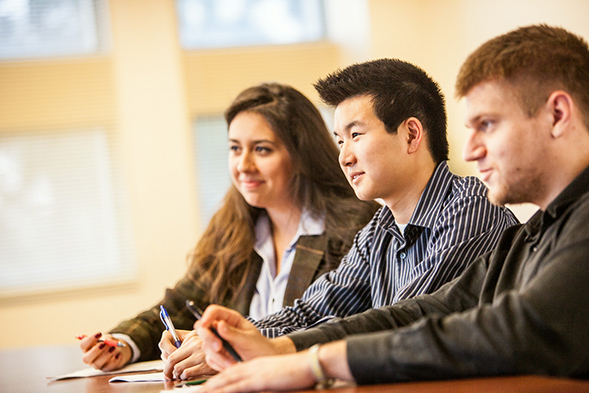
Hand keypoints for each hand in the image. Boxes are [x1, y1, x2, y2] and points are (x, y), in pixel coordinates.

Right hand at [79, 332, 131, 370]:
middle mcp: (89, 358)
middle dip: (95, 351)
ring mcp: (96, 365)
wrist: (117, 350)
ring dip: (106, 356)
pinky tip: (118, 354)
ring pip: (97, 364)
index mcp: (86, 349)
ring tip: (113, 347)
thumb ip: (107, 338)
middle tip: (104, 344)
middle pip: (86, 358)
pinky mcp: (106, 369)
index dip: (90, 339)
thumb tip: (107, 340)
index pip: (83, 345)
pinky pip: (109, 367)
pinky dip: (114, 360)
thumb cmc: (108, 342)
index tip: (99, 333)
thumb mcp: (107, 337)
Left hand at [161, 330, 216, 379]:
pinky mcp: (204, 365)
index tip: (167, 368)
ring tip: (181, 375)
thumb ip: (189, 344)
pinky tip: (188, 376)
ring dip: (177, 374)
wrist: (231, 352)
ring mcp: (200, 355)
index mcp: (193, 339)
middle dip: (168, 370)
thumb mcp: (201, 341)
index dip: (167, 363)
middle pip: (172, 360)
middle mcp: (196, 346)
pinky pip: (187, 373)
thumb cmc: (215, 348)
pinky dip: (184, 376)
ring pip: (178, 368)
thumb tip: (173, 354)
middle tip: (168, 375)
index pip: (173, 352)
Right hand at [195, 305, 294, 370]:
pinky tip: (231, 365)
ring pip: (205, 346)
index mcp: (231, 319)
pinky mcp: (216, 355)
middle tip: (219, 348)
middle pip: (203, 328)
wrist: (263, 361)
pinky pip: (210, 359)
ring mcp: (217, 342)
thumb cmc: (259, 347)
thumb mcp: (248, 339)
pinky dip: (219, 364)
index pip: (213, 311)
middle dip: (210, 339)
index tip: (204, 325)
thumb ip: (233, 333)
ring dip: (218, 356)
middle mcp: (221, 329)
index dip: (206, 316)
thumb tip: (219, 325)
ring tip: (233, 363)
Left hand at [199, 351, 314, 392]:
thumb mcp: (276, 377)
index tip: (206, 388)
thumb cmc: (296, 372)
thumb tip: (261, 386)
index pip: (231, 373)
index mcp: (254, 366)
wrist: (307, 363)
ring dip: (211, 388)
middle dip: (209, 386)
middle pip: (225, 376)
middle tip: (194, 392)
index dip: (217, 382)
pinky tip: (215, 392)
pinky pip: (238, 385)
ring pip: (227, 380)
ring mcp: (254, 373)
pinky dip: (225, 389)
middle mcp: (251, 367)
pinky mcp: (259, 380)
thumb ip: (264, 382)